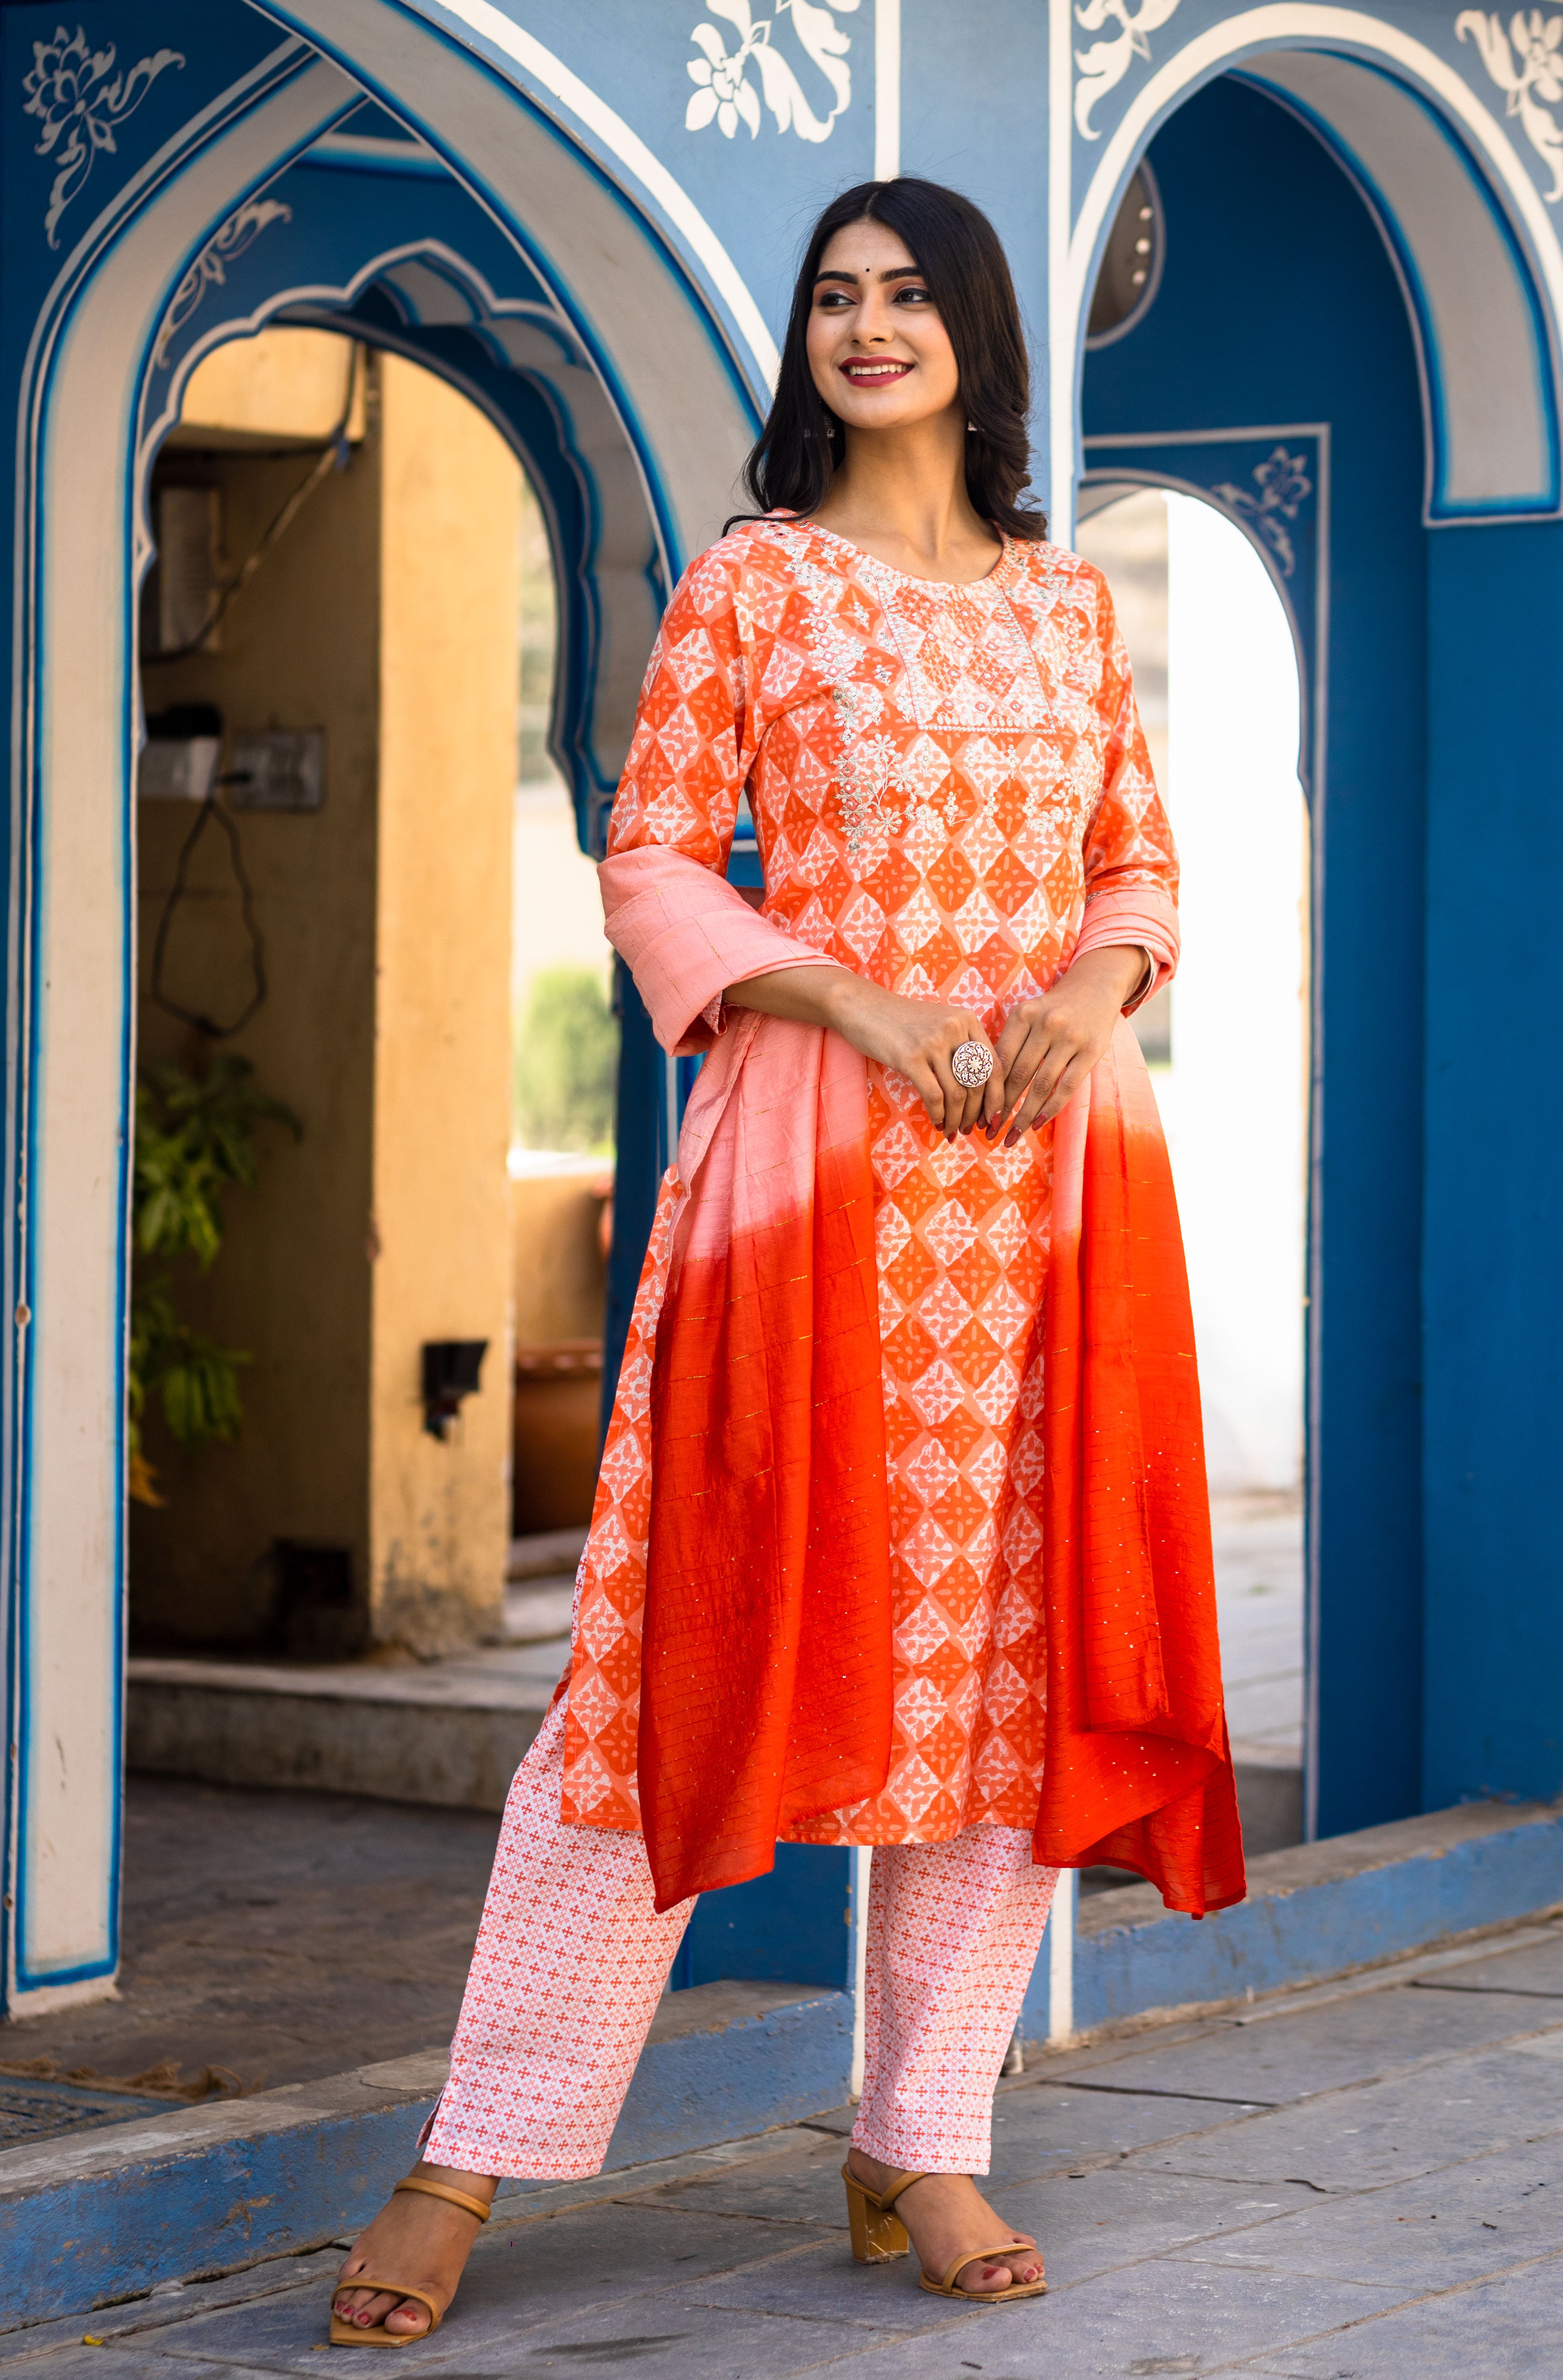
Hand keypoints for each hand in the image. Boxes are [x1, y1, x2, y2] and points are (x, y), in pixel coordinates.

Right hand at [724, 967, 1000, 1138]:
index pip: (994, 1065)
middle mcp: (955, 1028)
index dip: (997, 1097)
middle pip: (978, 1083)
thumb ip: (962, 1047)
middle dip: (975, 1113)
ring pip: (957, 1094)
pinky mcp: (911, 1057)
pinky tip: (935, 1122)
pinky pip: (934, 1096)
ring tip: (951, 1130)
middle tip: (968, 1129)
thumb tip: (980, 1092)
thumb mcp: (940, 1024)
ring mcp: (933, 1042)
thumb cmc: (902, 1021)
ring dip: (956, 1119)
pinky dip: (938, 1115)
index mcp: (968, 1020)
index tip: (993, 1117)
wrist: (862, 1007)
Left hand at [989, 946, 1148, 1147]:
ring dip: (1024, 1115)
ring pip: (1041, 1085)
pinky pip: (1067, 1086)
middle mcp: (1045, 1024)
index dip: (987, 1090)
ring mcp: (1070, 1037)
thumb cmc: (1053, 1009)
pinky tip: (1038, 1124)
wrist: (1095, 986)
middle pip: (1018, 1075)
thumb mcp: (1028, 1015)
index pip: (1000, 1059)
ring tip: (1011, 1136)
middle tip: (989, 1133)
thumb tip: (986, 1090)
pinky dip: (1051, 1108)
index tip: (977, 1115)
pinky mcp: (1091, 1050)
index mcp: (1023, 1014)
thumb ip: (1011, 1044)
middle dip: (1002, 1108)